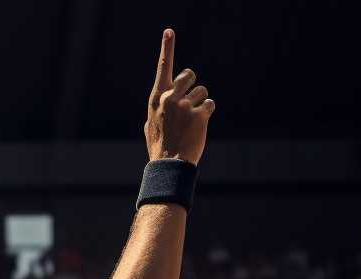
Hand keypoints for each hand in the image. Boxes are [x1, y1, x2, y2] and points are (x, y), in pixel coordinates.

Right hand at [143, 30, 212, 164]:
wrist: (169, 164)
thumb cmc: (159, 146)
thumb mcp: (151, 124)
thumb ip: (158, 108)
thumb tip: (161, 104)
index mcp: (157, 97)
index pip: (163, 67)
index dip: (166, 48)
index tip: (169, 31)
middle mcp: (169, 97)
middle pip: (190, 75)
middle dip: (193, 85)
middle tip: (190, 101)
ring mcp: (183, 105)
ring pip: (202, 91)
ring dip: (201, 103)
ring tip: (193, 120)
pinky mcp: (198, 114)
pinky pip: (209, 105)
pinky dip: (207, 113)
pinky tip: (199, 125)